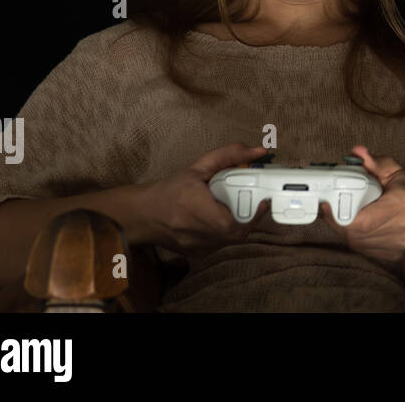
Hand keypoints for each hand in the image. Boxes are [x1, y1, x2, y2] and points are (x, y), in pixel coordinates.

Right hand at [135, 143, 270, 256]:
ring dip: (237, 224)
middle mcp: (196, 233)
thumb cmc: (169, 190)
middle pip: (236, 233)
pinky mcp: (196, 254)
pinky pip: (220, 245)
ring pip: (230, 240)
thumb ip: (229, 156)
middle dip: (249, 218)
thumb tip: (259, 151)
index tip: (263, 201)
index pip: (233, 224)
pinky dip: (225, 232)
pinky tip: (219, 218)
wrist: (141, 214)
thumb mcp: (198, 167)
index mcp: (195, 209)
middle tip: (252, 202)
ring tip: (233, 208)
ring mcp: (196, 247)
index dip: (253, 215)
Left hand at [320, 145, 404, 273]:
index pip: (362, 218)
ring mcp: (393, 245)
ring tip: (350, 212)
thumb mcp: (396, 173)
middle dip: (337, 217)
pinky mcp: (386, 256)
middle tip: (332, 204)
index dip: (340, 212)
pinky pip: (359, 247)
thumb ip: (375, 163)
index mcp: (402, 203)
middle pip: (353, 230)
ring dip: (343, 226)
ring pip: (353, 240)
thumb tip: (358, 153)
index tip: (328, 201)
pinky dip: (353, 235)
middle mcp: (400, 227)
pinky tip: (358, 224)